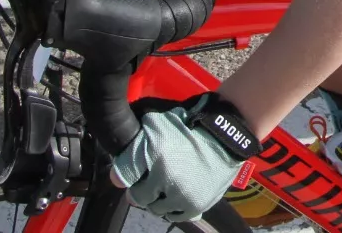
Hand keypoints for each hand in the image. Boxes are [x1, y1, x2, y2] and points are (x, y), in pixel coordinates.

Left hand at [112, 97, 245, 221]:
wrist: (225, 136)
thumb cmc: (189, 127)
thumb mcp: (156, 126)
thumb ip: (134, 150)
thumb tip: (116, 179)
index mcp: (157, 159)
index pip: (127, 180)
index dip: (132, 177)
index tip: (138, 172)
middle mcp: (168, 182)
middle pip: (142, 199)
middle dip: (145, 189)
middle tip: (154, 178)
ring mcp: (182, 197)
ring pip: (158, 209)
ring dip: (159, 199)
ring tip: (168, 185)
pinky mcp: (197, 206)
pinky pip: (176, 216)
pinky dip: (174, 207)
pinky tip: (178, 194)